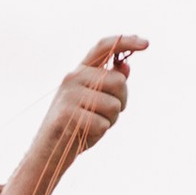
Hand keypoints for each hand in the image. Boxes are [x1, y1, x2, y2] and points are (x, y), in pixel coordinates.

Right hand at [0, 35, 147, 194]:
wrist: (48, 152)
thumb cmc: (76, 126)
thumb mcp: (95, 102)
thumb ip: (109, 85)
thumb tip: (126, 67)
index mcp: (80, 71)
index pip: (104, 47)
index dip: (126, 41)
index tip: (147, 44)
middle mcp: (73, 77)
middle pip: (119, 82)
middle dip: (122, 102)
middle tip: (106, 115)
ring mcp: (69, 95)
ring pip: (114, 105)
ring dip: (110, 121)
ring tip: (92, 125)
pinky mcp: (66, 114)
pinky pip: (102, 124)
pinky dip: (99, 133)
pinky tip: (84, 134)